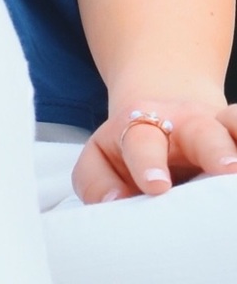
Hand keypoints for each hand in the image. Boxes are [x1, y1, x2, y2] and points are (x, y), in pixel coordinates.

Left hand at [72, 99, 236, 203]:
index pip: (143, 142)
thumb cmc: (128, 150)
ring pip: (235, 124)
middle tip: (227, 170)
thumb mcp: (102, 157)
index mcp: (143, 126)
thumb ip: (96, 180)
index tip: (156, 186)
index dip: (149, 163)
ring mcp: (219, 129)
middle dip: (215, 151)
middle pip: (203, 133)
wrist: (161, 116)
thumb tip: (114, 203)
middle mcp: (186, 124)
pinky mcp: (236, 135)